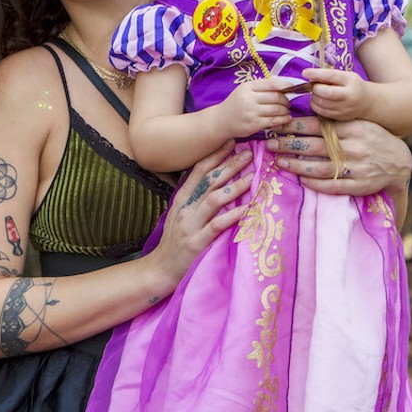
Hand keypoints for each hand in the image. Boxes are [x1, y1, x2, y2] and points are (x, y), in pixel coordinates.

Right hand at [148, 143, 253, 288]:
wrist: (160, 268)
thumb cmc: (175, 242)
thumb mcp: (181, 214)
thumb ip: (195, 198)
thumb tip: (218, 181)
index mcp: (182, 198)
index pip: (198, 170)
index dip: (215, 155)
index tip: (231, 142)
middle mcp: (185, 208)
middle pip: (209, 180)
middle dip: (230, 165)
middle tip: (249, 154)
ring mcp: (190, 225)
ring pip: (214, 199)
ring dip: (234, 187)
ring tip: (251, 177)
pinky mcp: (197, 242)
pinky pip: (217, 225)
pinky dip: (232, 215)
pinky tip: (247, 208)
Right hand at [220, 80, 293, 138]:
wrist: (220, 121)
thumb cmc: (235, 105)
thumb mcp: (244, 91)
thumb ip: (260, 87)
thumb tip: (283, 86)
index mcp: (247, 87)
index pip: (271, 84)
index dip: (285, 85)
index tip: (292, 88)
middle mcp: (248, 98)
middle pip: (276, 97)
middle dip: (286, 100)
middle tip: (288, 103)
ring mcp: (251, 112)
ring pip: (277, 109)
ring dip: (286, 110)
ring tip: (286, 111)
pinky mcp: (254, 124)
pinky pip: (274, 121)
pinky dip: (284, 119)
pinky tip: (287, 119)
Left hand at [264, 116, 411, 196]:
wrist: (399, 162)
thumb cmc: (372, 138)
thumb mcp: (358, 123)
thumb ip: (335, 122)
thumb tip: (303, 117)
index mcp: (352, 128)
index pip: (317, 125)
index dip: (294, 126)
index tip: (276, 126)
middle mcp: (353, 147)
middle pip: (313, 146)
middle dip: (287, 145)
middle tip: (269, 144)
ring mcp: (356, 167)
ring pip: (319, 167)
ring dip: (295, 165)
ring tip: (279, 162)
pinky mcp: (359, 185)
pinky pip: (332, 186)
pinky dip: (314, 183)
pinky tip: (300, 179)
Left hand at [304, 68, 367, 121]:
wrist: (367, 102)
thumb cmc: (353, 85)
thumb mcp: (345, 76)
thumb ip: (329, 75)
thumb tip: (309, 76)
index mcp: (350, 82)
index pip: (331, 76)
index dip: (316, 74)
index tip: (305, 72)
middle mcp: (349, 96)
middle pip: (324, 93)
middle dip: (315, 88)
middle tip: (315, 86)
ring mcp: (345, 108)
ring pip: (320, 104)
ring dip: (314, 97)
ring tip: (318, 93)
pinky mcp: (340, 117)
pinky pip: (321, 112)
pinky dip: (316, 105)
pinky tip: (320, 101)